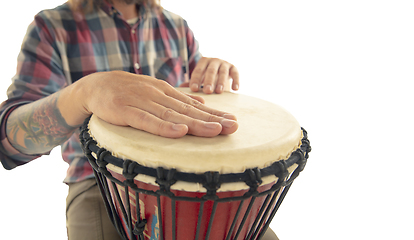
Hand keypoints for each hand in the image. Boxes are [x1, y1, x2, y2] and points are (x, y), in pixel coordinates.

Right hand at [68, 71, 237, 137]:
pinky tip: (180, 132)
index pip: (194, 105)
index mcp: (166, 92)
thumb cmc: (128, 92)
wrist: (95, 85)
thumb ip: (176, 100)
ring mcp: (142, 102)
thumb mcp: (154, 92)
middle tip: (233, 127)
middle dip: (213, 119)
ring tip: (216, 130)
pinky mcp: (125, 111)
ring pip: (173, 115)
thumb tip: (201, 105)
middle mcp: (158, 95)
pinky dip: (164, 127)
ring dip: (195, 123)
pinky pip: (147, 121)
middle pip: (189, 111)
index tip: (234, 121)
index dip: (215, 114)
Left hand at [181, 57, 238, 93]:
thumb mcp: (200, 78)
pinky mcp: (234, 68)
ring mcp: (225, 63)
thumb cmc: (207, 76)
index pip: (198, 70)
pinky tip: (235, 89)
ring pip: (223, 72)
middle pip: (211, 70)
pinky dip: (236, 81)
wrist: (222, 70)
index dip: (196, 79)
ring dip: (221, 82)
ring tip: (219, 91)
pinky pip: (235, 73)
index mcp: (203, 61)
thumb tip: (179, 89)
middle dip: (209, 81)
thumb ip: (191, 82)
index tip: (194, 89)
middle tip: (207, 91)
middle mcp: (214, 60)